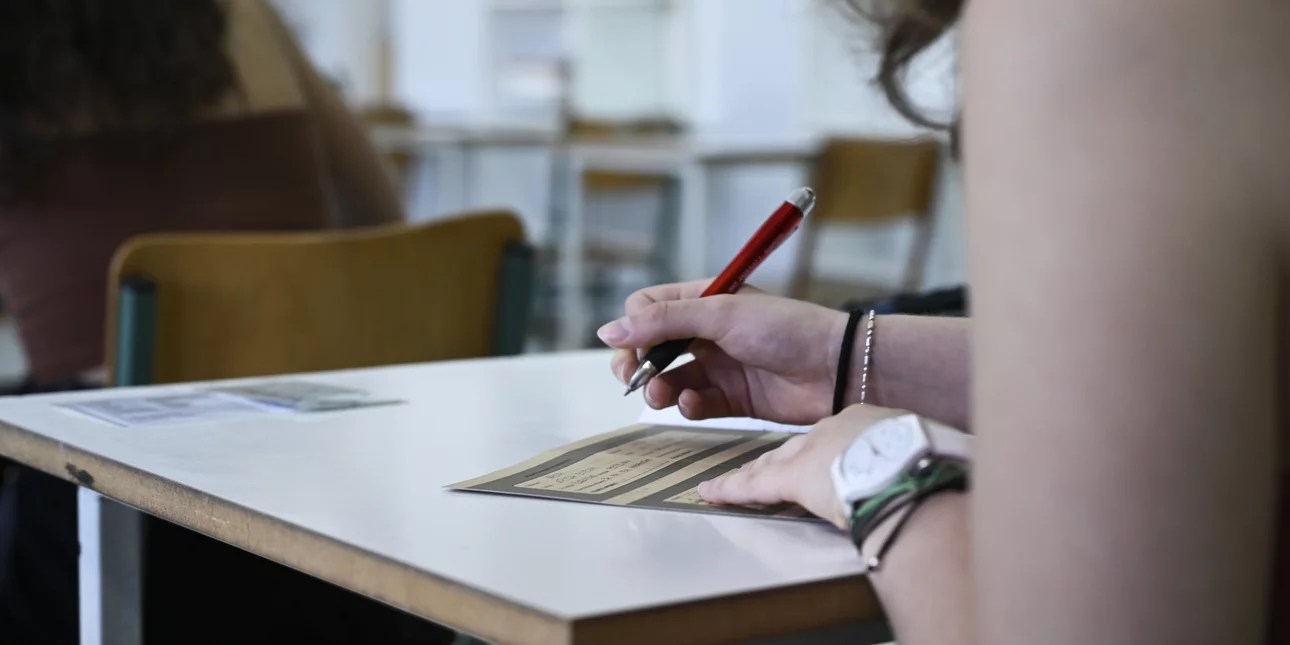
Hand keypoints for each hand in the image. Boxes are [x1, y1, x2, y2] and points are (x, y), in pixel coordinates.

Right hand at [597, 279, 847, 424]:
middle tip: (633, 377)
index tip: (632, 347)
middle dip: (638, 363)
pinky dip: (688, 405)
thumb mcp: (721, 314)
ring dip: (658, 387)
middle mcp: (707, 331)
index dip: (634, 328)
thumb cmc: (786, 329)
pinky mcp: (732, 397)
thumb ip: (664, 321)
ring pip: (670, 379)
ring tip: (661, 394)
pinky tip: (696, 404)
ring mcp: (719, 365)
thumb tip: (609, 330)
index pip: (649, 309)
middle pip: (653, 347)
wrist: (837, 368)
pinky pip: (695, 403)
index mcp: (704, 300)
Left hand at [698, 404, 906, 527]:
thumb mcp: (923, 449)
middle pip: (797, 448)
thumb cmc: (925, 460)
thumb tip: (925, 472)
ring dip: (752, 472)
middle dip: (783, 460)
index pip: (835, 439)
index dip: (827, 452)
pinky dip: (730, 489)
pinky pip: (753, 485)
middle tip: (767, 466)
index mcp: (867, 423)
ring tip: (734, 479)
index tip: (827, 460)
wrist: (912, 465)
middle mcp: (832, 431)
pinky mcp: (792, 477)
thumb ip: (912, 458)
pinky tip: (710, 492)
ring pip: (771, 463)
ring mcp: (810, 453)